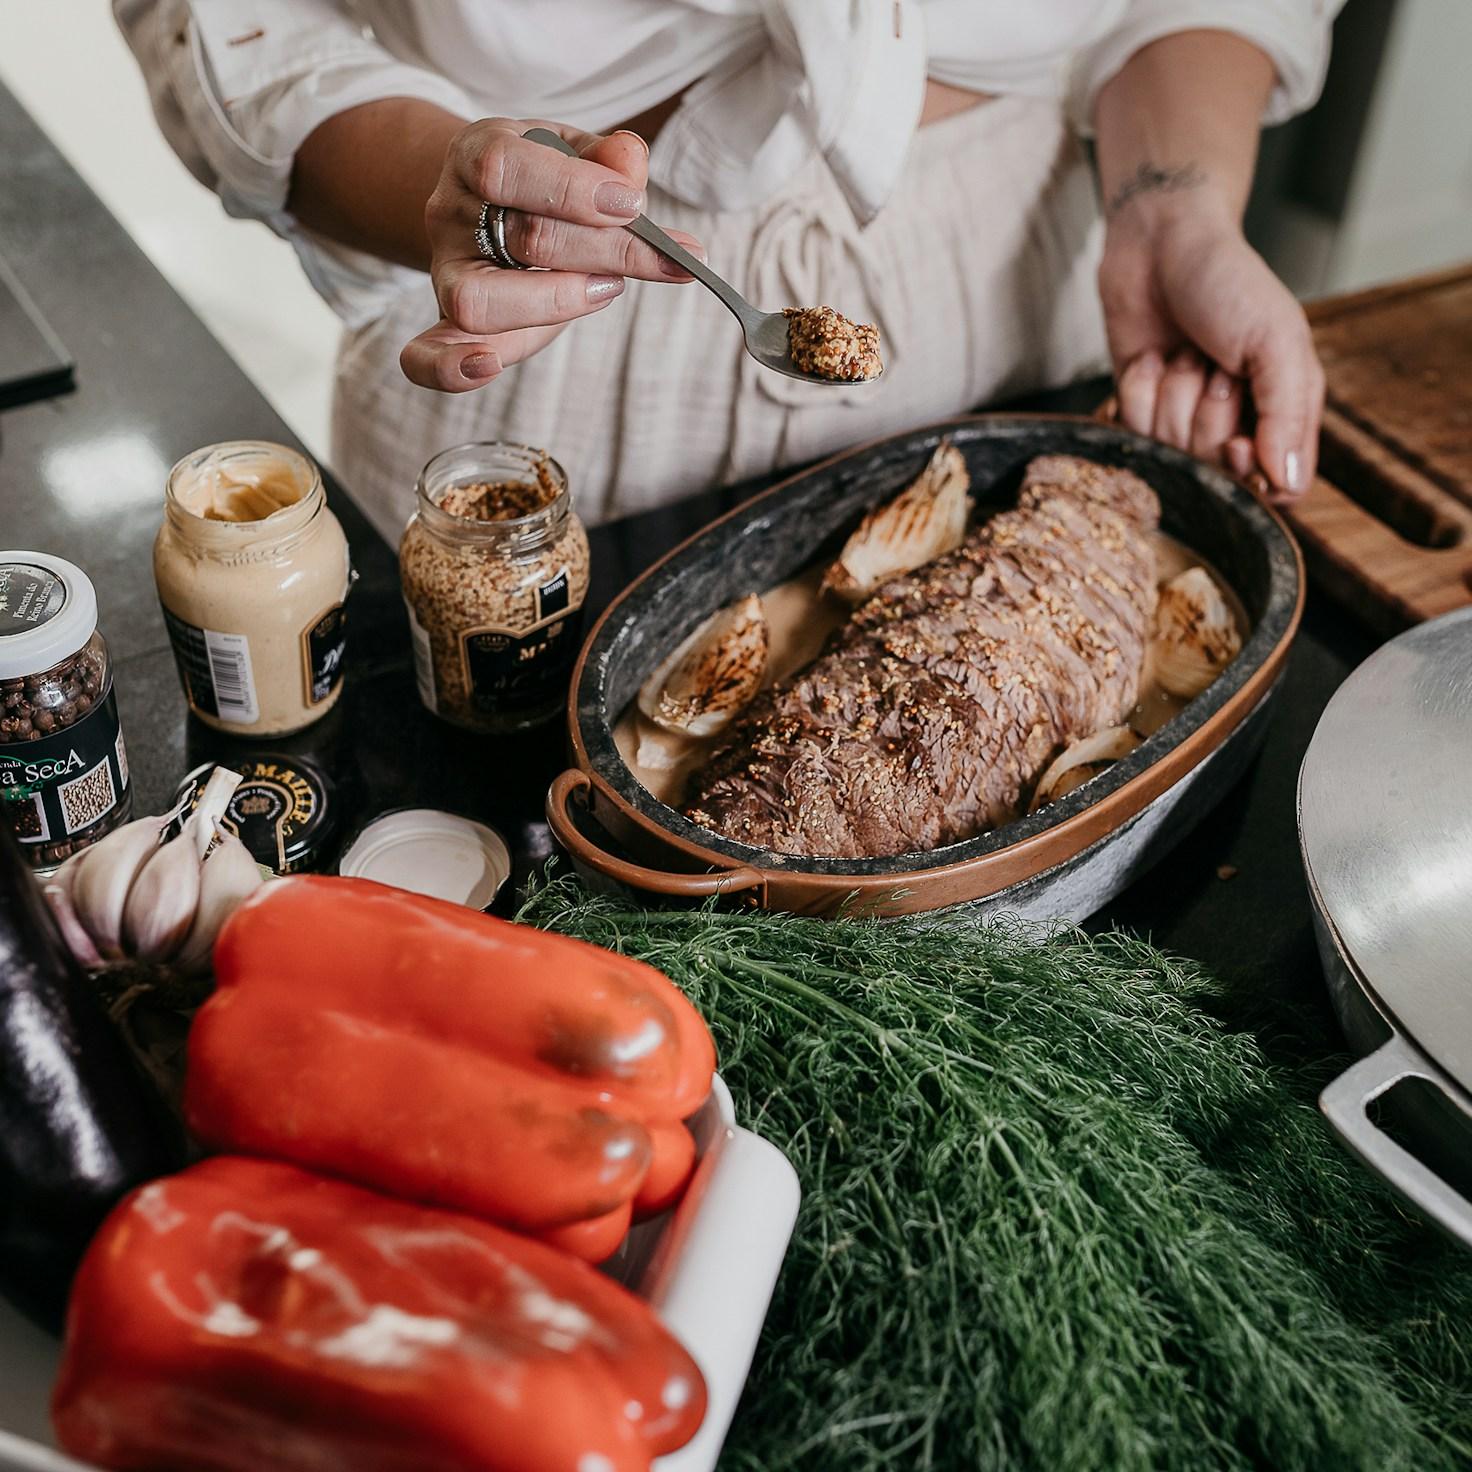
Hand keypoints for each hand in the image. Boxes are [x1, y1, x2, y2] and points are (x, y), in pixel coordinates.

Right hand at [400, 119, 704, 391]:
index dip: (572, 189)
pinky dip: (449, 369)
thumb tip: (631, 163)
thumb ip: (605, 158)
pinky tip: (487, 367)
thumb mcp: (572, 153)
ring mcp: (445, 274)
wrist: (486, 205)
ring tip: (607, 290)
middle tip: (664, 259)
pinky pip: (424, 356)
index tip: (634, 205)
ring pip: (479, 302)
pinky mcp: (450, 325)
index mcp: (476, 155)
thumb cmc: (539, 182)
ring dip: (557, 302)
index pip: (505, 168)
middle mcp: (450, 214)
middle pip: (522, 239)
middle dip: (605, 251)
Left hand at [1098, 198, 1323, 500]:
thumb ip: (1288, 414)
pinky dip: (1138, 391)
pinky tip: (1151, 358)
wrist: (1160, 243)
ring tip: (1184, 353)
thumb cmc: (1229, 283)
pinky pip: (1131, 433)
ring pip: (1170, 453)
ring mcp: (1180, 421)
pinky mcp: (1136, 412)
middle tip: (1215, 366)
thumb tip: (1287, 484)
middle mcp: (1234, 424)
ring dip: (1173, 395)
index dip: (1250, 474)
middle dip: (1208, 416)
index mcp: (1283, 411)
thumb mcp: (1276, 340)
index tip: (1238, 440)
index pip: (1276, 487)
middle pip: (1216, 473)